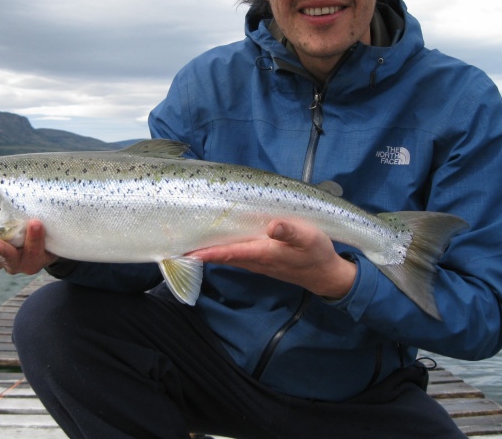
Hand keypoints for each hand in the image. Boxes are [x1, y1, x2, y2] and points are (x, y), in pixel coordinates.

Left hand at [188, 219, 356, 298]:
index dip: (208, 253)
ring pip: (227, 255)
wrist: (326, 275)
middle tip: (175, 242)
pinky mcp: (259, 259)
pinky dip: (220, 249)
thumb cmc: (317, 254)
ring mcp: (256, 261)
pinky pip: (234, 254)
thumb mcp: (310, 239)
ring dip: (208, 250)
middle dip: (200, 251)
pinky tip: (214, 240)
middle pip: (222, 255)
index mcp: (264, 253)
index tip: (186, 252)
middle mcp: (255, 260)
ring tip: (187, 239)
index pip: (230, 252)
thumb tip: (273, 226)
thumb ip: (292, 231)